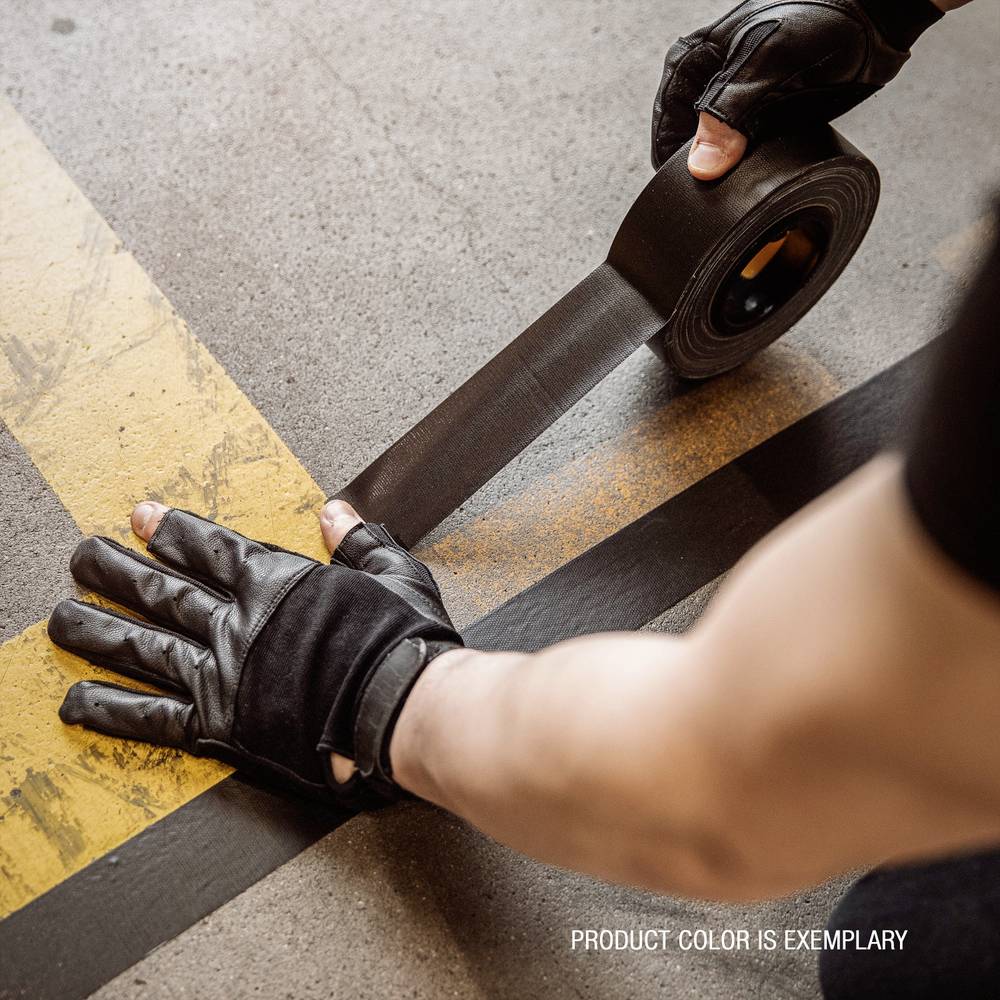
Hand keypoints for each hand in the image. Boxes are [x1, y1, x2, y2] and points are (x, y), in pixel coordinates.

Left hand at [49, 499, 461, 807]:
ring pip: (142, 647)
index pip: (210, 547)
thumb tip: (336, 513)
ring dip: (96, 630)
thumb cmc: (405, 644)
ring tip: (60, 618)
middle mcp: (239, 624)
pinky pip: (152, 717)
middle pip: (163, 591)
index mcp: (279, 583)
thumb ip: (358, 542)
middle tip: (83, 556)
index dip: (171, 530)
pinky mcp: (222, 726)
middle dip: (117, 570)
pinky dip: (111, 709)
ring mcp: (223, 675)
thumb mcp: (393, 576)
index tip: (141, 517)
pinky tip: (76, 701)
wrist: (404, 709)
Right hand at [651, 0, 944, 180]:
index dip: (673, 164)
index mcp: (692, 62)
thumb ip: (731, 109)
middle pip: (686, 147)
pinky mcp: (763, 121)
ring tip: (739, 192)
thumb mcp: (771, 57)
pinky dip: (749, 174)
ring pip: (715, 157)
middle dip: (700, 174)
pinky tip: (760, 180)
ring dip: (726, 178)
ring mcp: (736, 106)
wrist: (879, 15)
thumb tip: (701, 165)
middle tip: (719, 197)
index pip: (666, 128)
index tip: (691, 193)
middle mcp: (708, 86)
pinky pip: (745, 158)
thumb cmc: (827, 15)